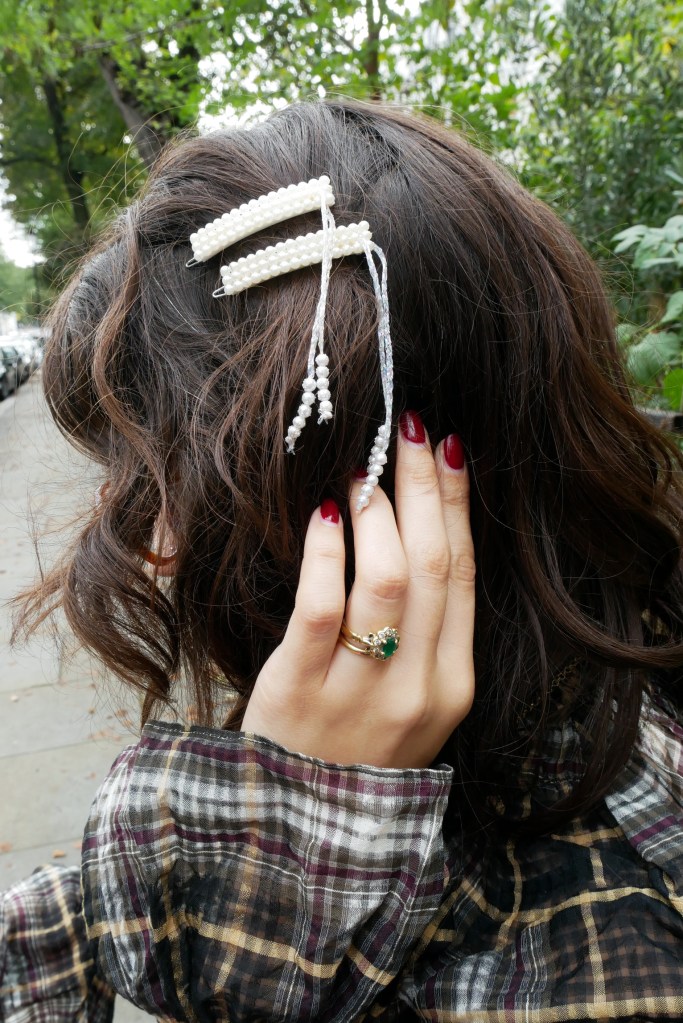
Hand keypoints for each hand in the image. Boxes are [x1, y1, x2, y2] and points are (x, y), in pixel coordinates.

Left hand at [241, 413, 475, 768]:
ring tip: (361, 471)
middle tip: (406, 430)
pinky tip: (324, 516)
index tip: (448, 448)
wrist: (303, 828)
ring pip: (389, 580)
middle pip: (435, 565)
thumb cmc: (355, 748)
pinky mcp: (301, 690)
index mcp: (454, 683)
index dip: (458, 504)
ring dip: (378, 513)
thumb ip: (422, 630)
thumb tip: (413, 530)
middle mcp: (419, 686)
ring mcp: (363, 691)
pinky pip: (322, 607)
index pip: (466, 574)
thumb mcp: (412, 699)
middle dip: (423, 486)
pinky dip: (327, 553)